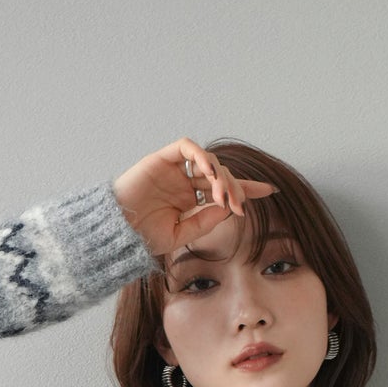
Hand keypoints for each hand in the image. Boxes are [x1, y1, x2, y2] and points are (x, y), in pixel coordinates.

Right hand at [111, 137, 279, 258]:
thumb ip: (205, 220)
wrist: (117, 233)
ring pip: (208, 161)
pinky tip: (208, 174)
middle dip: (234, 189)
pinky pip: (186, 148)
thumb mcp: (181, 234)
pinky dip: (201, 157)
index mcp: (190, 200)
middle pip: (220, 175)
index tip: (270, 190)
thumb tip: (228, 209)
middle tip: (238, 207)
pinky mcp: (161, 159)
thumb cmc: (143, 238)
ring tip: (222, 196)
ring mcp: (173, 170)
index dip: (247, 188)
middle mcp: (184, 182)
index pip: (223, 188)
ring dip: (220, 177)